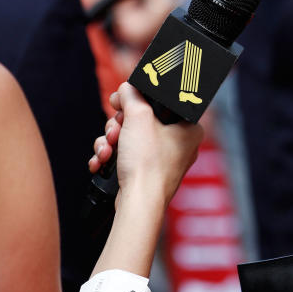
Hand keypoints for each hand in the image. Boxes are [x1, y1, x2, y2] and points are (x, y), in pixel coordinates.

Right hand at [89, 82, 203, 205]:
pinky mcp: (147, 172)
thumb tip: (127, 88)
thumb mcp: (138, 117)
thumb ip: (131, 96)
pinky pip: (127, 155)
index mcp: (189, 127)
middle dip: (118, 126)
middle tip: (115, 131)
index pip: (158, 102)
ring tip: (107, 150)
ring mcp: (163, 159)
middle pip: (140, 120)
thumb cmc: (148, 164)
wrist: (139, 203)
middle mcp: (180, 143)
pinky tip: (103, 161)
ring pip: (130, 138)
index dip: (136, 102)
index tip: (121, 104)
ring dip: (111, 141)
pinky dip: (112, 157)